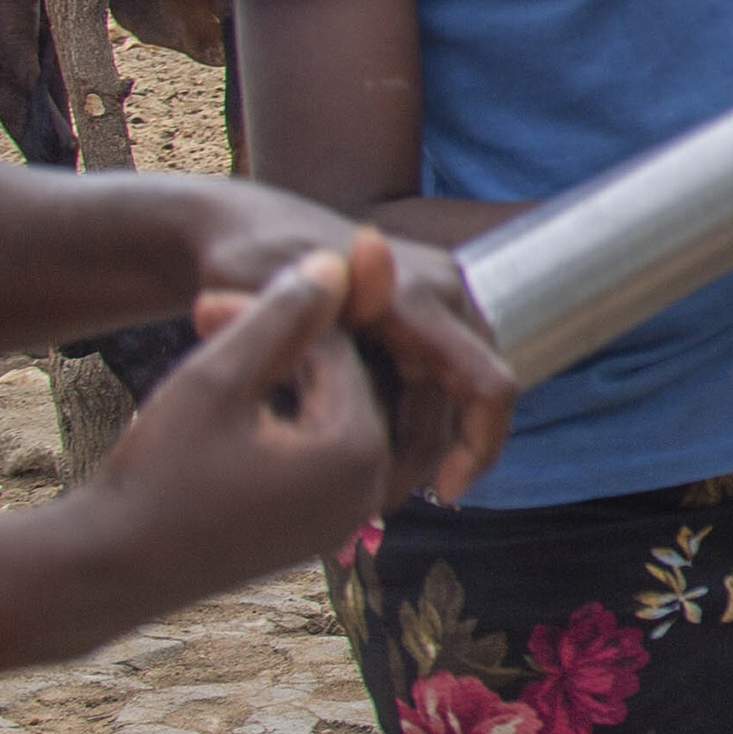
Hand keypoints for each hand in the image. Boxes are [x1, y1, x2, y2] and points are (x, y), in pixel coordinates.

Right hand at [76, 250, 391, 582]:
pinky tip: (225, 408)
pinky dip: (278, 423)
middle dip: (277, 348)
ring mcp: (345, 518)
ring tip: (209, 358)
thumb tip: (334, 262)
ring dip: (275, 381)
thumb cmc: (156, 473)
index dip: (266, 317)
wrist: (108, 571)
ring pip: (325, 415)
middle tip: (203, 319)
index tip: (202, 306)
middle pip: (338, 382)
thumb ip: (279, 317)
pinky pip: (316, 455)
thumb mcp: (216, 378)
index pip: (335, 349)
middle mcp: (370, 490)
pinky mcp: (316, 532)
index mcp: (357, 451)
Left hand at [182, 194, 514, 500]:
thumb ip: (302, 310)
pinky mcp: (436, 315)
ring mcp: (447, 301)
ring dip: (421, 446)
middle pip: (468, 403)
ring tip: (366, 485)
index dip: (480, 449)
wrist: (249, 228)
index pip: (488, 385)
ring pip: (456, 398)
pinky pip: (443, 382)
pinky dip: (413, 422)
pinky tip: (368, 450)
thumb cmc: (243, 269)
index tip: (444, 495)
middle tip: (375, 504)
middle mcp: (448, 291)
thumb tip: (346, 311)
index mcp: (417, 294)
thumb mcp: (258, 296)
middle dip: (434, 459)